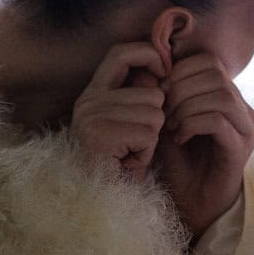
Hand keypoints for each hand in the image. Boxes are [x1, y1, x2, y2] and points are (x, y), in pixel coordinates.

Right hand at [71, 41, 170, 178]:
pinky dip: (147, 152)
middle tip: (134, 143)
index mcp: (92, 94)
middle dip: (155, 121)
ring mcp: (91, 117)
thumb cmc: (121, 164)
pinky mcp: (100, 135)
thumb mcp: (132, 122)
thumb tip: (164, 67)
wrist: (105, 202)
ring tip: (130, 153)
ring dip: (152, 139)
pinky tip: (129, 162)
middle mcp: (87, 101)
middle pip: (150, 93)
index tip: (166, 70)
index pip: (121, 52)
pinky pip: (148, 134)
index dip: (148, 54)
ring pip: (154, 113)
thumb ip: (141, 94)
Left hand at [151, 53, 253, 237]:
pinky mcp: (241, 148)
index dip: (180, 71)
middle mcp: (242, 108)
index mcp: (226, 96)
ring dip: (186, 107)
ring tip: (170, 127)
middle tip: (163, 112)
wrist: (192, 204)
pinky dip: (192, 125)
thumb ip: (159, 95)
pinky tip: (179, 139)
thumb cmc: (180, 164)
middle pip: (215, 74)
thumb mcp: (164, 122)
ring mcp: (245, 128)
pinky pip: (218, 120)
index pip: (209, 62)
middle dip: (180, 88)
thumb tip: (147, 67)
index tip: (159, 93)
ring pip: (220, 95)